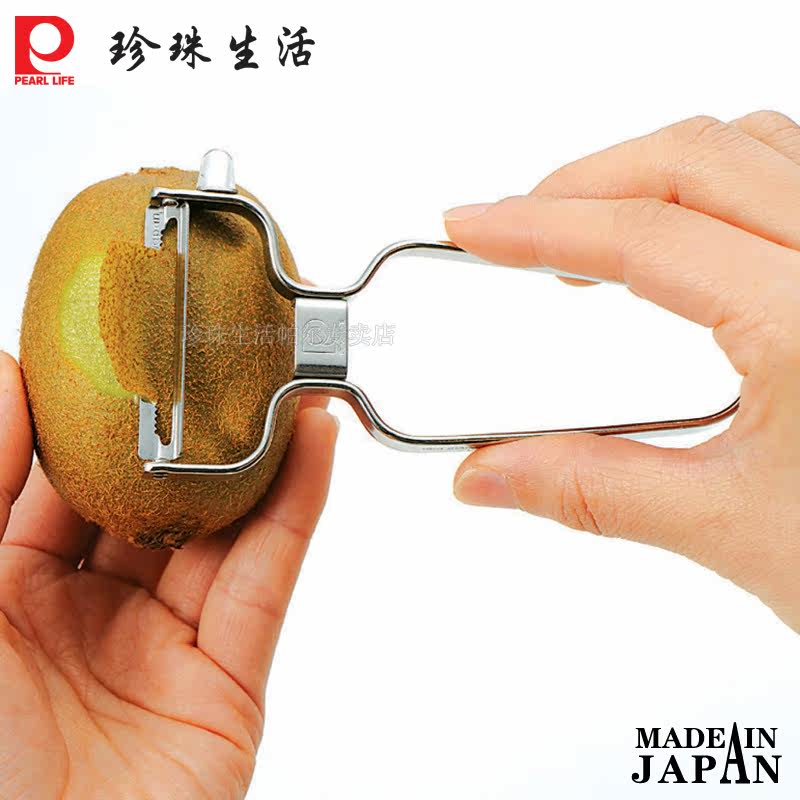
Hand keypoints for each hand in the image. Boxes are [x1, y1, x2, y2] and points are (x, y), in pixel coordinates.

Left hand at [0, 351, 336, 798]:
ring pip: (223, 532)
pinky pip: (265, 582)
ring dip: (260, 457)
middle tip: (224, 349)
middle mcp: (92, 612)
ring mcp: (165, 645)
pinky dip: (296, 512)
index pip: (65, 477)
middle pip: (157, 497)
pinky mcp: (228, 681)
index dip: (99, 410)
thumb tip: (5, 377)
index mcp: (11, 591)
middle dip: (193, 426)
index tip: (132, 340)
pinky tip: (316, 449)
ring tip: (287, 380)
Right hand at [445, 111, 799, 632]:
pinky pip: (794, 172)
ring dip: (652, 174)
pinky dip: (718, 180)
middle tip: (515, 228)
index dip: (538, 227)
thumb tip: (490, 476)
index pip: (645, 238)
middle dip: (583, 184)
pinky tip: (685, 230)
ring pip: (753, 148)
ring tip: (588, 228)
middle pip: (693, 159)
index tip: (472, 227)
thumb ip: (594, 491)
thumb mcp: (735, 529)